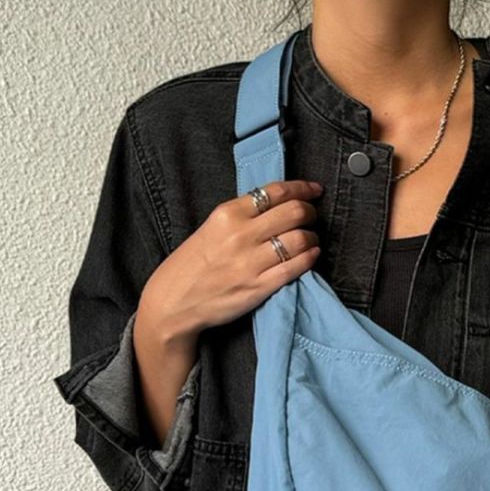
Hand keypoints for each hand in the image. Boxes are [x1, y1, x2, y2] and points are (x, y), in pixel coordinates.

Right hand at [137, 178, 323, 344]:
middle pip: (293, 212)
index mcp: (228, 213)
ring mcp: (251, 262)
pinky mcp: (259, 287)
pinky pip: (295, 267)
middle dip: (310, 212)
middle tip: (312, 217)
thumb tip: (277, 205)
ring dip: (312, 237)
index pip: (275, 192)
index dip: (302, 189)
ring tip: (310, 240)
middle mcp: (241, 234)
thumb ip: (242, 215)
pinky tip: (312, 255)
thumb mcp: (212, 227)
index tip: (314, 190)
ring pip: (300, 239)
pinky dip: (310, 258)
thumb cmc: (193, 265)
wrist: (175, 302)